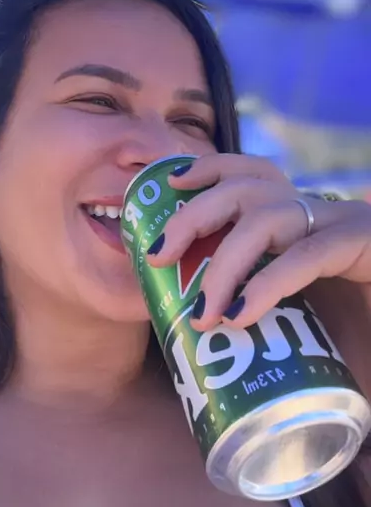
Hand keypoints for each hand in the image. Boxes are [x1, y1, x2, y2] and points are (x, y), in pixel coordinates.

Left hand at [146, 153, 370, 332]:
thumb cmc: (359, 337)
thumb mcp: (300, 318)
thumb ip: (261, 312)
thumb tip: (200, 328)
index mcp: (303, 220)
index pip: (252, 173)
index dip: (208, 168)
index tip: (167, 184)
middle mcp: (322, 214)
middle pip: (246, 188)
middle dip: (193, 215)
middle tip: (156, 257)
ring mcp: (346, 227)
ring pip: (269, 217)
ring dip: (225, 261)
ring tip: (203, 314)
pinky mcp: (367, 246)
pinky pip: (310, 254)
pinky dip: (270, 281)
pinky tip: (242, 314)